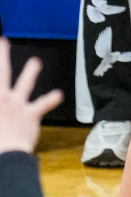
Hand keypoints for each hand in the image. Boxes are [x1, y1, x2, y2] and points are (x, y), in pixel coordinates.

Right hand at [0, 38, 62, 154]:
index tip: (2, 46)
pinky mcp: (31, 114)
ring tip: (36, 62)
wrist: (4, 155)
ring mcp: (17, 105)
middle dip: (2, 56)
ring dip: (30, 71)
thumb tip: (4, 109)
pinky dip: (51, 99)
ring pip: (25, 83)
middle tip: (3, 41)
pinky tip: (58, 94)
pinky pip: (44, 104)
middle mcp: (2, 99)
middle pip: (1, 73)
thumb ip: (1, 113)